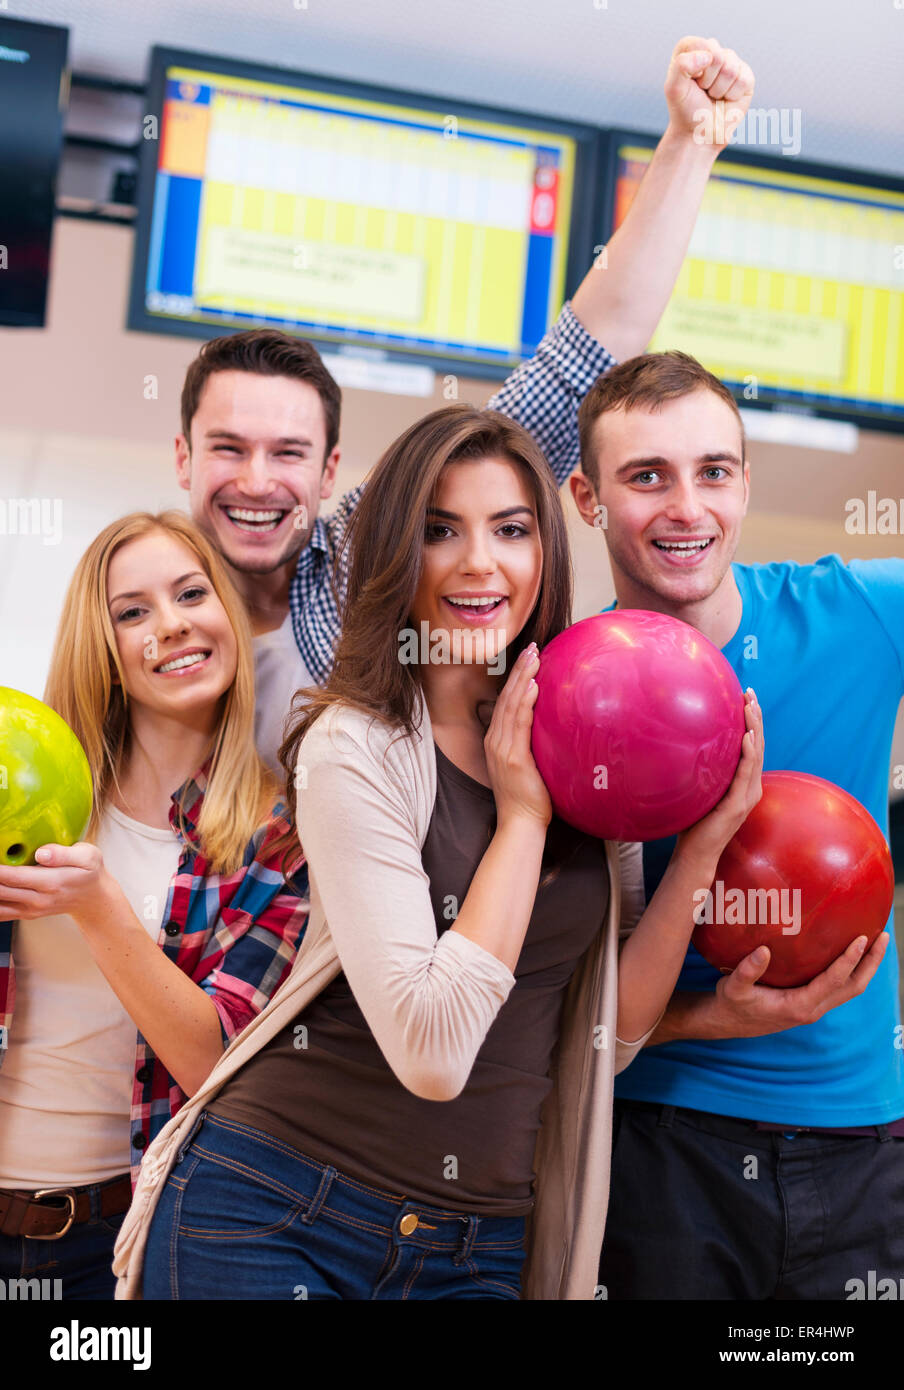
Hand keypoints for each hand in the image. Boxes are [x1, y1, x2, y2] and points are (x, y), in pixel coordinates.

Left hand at [0, 842, 111, 925]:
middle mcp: (37, 899)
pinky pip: (0, 912)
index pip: (11, 876)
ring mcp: (30, 909)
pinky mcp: (25, 913)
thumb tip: (40, 853)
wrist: (94, 899)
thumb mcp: (88, 856)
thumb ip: (63, 854)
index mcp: (50, 882)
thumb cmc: (90, 872)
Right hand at [484, 643, 551, 828]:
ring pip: (511, 705)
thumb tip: (553, 726)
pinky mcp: (513, 758)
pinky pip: (518, 724)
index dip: (516, 678)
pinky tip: (534, 686)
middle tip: (532, 648)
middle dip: (519, 670)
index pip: (506, 702)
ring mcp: (502, 748)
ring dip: (523, 679)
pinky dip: (525, 702)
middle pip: (506, 697)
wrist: (520, 824)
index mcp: (497, 741)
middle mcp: (496, 741)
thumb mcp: (529, 765)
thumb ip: (533, 744)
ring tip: (534, 658)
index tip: (528, 658)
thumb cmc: (530, 798)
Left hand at [664, 35, 754, 150]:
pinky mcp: (745, 76)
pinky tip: (726, 99)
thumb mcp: (674, 89)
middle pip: (717, 56)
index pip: (700, 45)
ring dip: (719, 90)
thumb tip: (709, 56)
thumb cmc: (685, 111)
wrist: (700, 134)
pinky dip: (732, 95)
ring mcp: (731, 62)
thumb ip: (681, 65)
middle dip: (708, 80)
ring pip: (731, 68)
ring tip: (713, 96)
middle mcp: (712, 51)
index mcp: (692, 48)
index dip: (695, 69)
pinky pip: (744, 79)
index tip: (690, 83)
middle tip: (702, 92)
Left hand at [675, 688, 763, 868]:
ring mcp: (747, 796)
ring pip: (756, 755)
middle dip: (756, 717)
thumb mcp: (700, 790)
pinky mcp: (738, 805)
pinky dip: (748, 754)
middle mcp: (751, 787)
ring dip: (755, 728)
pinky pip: (745, 775)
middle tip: (750, 692)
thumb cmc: (694, 822)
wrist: (696, 853)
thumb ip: (702, 771)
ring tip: (751, 706)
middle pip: (759, 745)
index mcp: (744, 783)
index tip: (747, 697)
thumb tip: (682, 744)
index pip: (753, 746)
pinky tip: (747, 737)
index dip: (753, 721)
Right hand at [710, 931, 890, 1036]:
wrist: (728, 1023)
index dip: (849, 960)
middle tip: (883, 936)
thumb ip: (747, 971)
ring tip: (876, 942)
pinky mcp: (811, 1003)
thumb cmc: (731, 1004)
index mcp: (798, 1005)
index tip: (861, 938)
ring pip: (850, 989)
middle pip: (853, 986)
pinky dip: (852, 971)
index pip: (833, 981)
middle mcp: (812, 1009)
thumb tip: (763, 950)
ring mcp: (814, 1008)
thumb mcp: (733, 987)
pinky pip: (840, 987)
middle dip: (871, 963)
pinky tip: (851, 953)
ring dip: (866, 967)